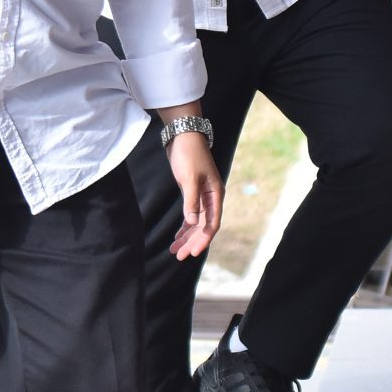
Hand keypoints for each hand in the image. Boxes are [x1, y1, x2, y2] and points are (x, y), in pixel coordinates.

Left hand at [166, 133, 222, 260]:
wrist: (183, 135)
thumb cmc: (189, 155)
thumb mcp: (189, 178)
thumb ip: (191, 201)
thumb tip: (192, 223)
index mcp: (216, 195)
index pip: (212, 224)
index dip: (203, 239)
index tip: (193, 252)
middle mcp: (211, 198)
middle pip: (203, 227)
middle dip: (192, 242)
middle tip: (180, 256)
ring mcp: (201, 196)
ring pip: (196, 223)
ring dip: (187, 237)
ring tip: (175, 251)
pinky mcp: (191, 193)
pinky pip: (190, 215)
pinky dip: (184, 227)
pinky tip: (177, 237)